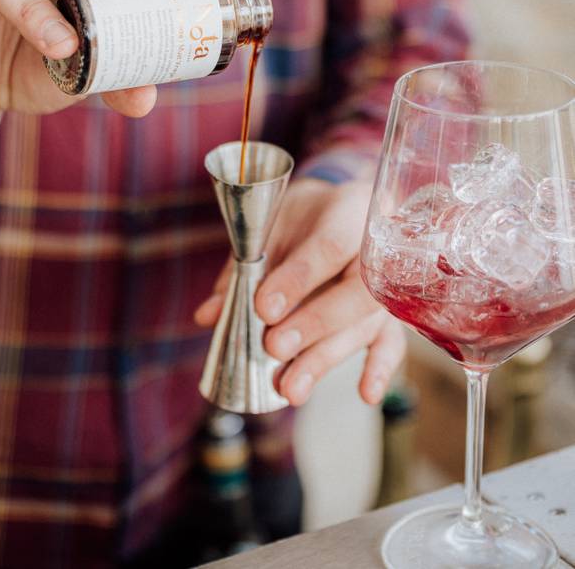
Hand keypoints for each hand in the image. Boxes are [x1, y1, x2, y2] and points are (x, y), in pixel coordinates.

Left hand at [195, 178, 405, 405]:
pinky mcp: (389, 313)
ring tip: (292, 389)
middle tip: (274, 348)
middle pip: (353, 295)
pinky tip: (366, 395)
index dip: (298, 280)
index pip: (328, 248)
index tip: (264, 308)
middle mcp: (375, 250)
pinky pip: (393, 341)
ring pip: (365, 325)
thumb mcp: (272, 224)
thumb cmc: (303, 216)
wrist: (342, 207)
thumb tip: (210, 315)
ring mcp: (386, 285)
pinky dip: (381, 369)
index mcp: (346, 214)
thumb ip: (245, 267)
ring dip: (327, 358)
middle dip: (312, 325)